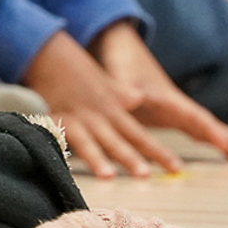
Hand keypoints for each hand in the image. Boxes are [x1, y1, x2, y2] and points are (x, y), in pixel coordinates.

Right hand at [21, 30, 175, 178]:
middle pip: (116, 141)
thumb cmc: (76, 69)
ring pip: (88, 141)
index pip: (139, 135)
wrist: (50, 51)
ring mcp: (74, 117)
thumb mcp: (104, 81)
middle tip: (146, 176)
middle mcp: (96, 116)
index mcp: (112, 110)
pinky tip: (61, 165)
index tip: (176, 167)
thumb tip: (138, 97)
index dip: (158, 152)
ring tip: (108, 176)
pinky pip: (56, 136)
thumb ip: (121, 93)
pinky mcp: (52, 117)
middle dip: (131, 159)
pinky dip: (58, 149)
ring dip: (98, 159)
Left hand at [92, 22, 227, 162]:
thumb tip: (138, 99)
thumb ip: (126, 90)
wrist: (120, 47)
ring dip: (224, 141)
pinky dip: (206, 138)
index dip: (210, 131)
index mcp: (168, 99)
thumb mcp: (121, 77)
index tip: (226, 144)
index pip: (195, 117)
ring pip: (203, 127)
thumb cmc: (121, 62)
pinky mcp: (166, 112)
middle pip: (207, 123)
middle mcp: (176, 104)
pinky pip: (192, 128)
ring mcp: (174, 108)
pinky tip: (218, 148)